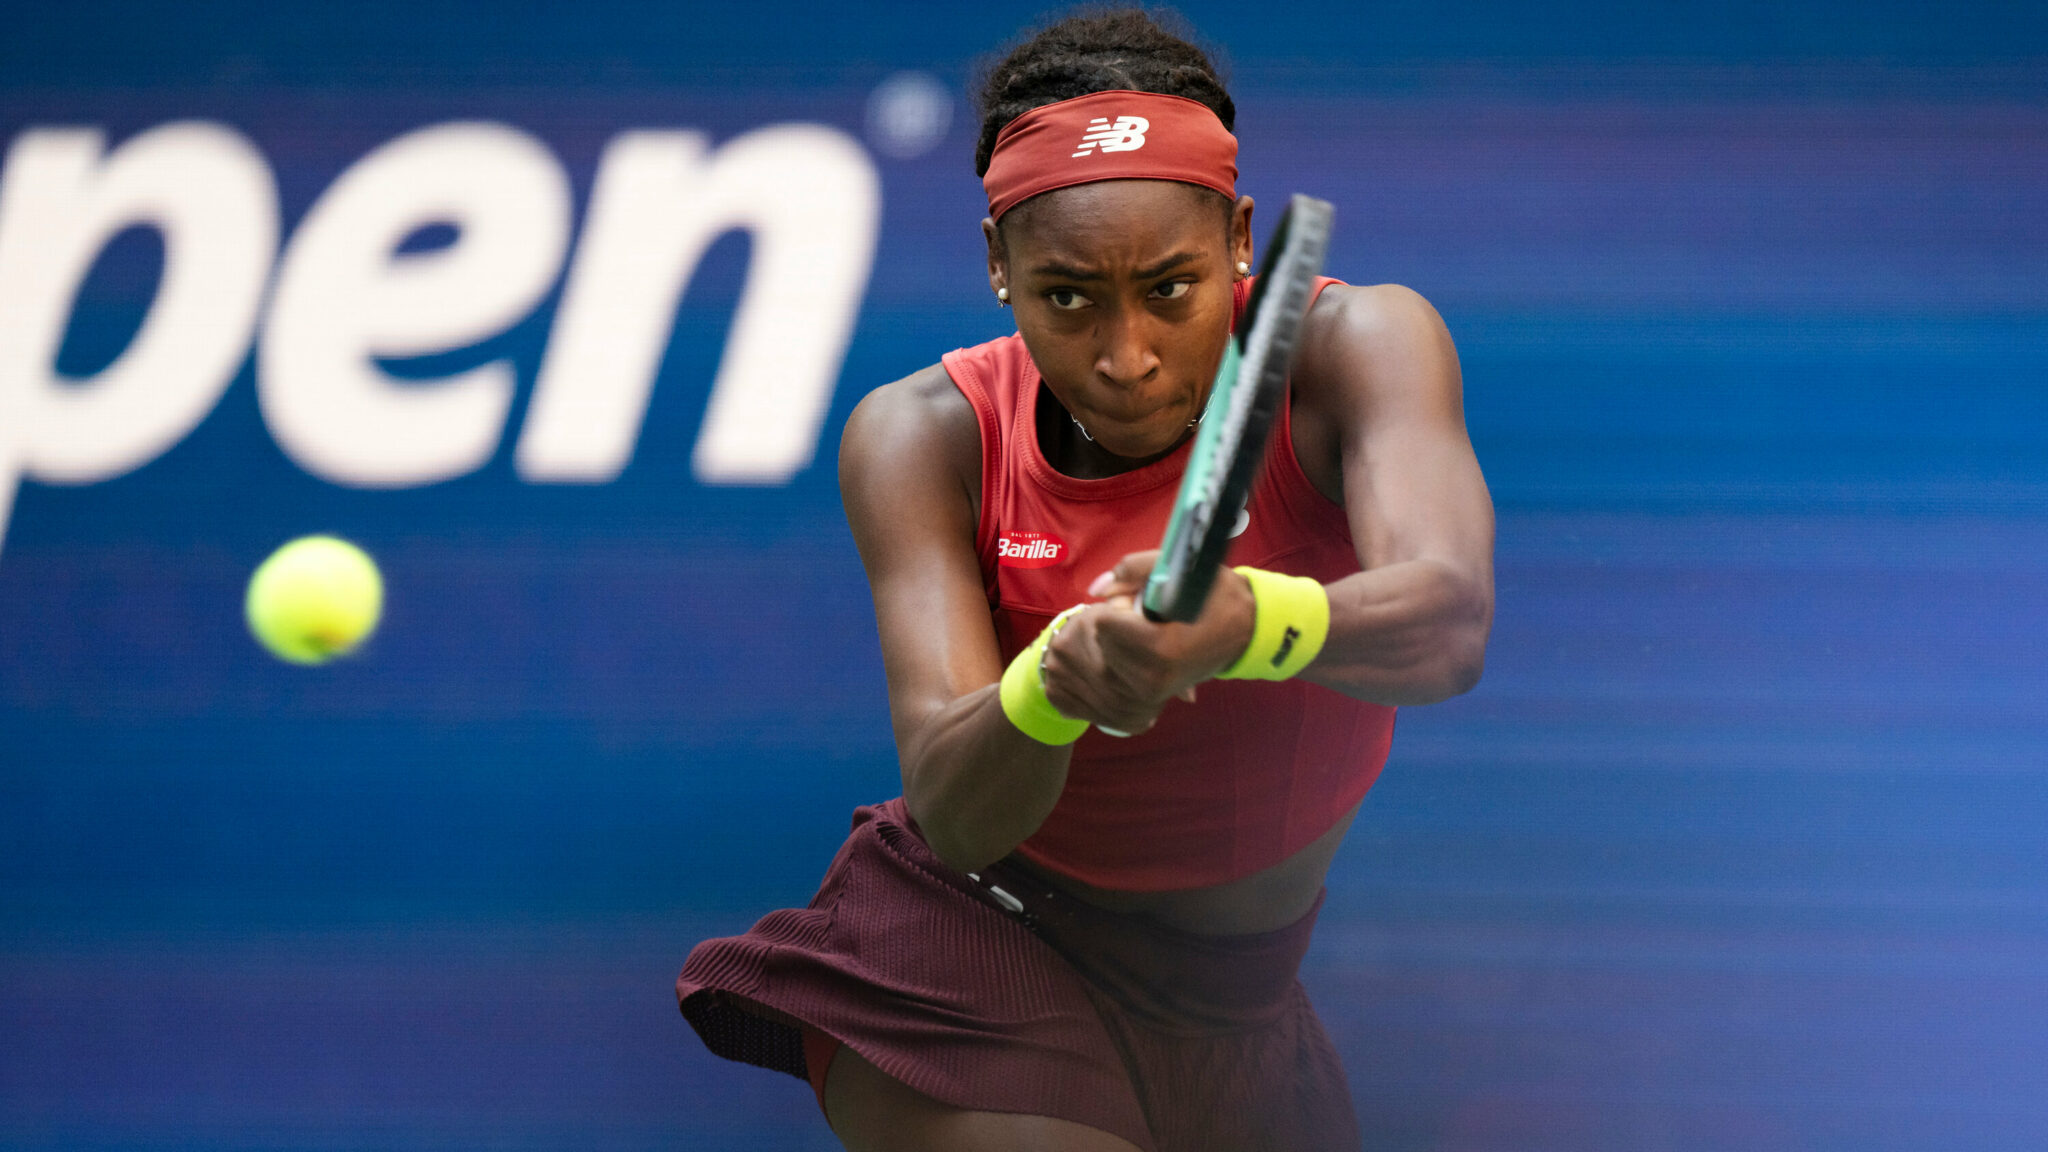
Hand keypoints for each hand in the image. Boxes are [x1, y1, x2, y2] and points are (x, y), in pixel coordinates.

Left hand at [1038, 550, 1255, 734]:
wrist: (1246, 631)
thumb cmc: (1217, 595)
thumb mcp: (1181, 568)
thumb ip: (1133, 569)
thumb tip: (1095, 590)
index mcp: (1162, 648)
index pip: (1105, 624)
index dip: (1120, 605)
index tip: (1144, 603)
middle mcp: (1153, 678)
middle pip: (1102, 640)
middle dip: (1117, 623)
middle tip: (1148, 617)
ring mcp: (1152, 693)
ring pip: (1105, 657)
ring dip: (1118, 640)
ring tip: (1150, 632)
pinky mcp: (1151, 698)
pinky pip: (1114, 671)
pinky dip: (1122, 656)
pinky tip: (1146, 647)